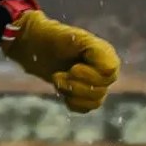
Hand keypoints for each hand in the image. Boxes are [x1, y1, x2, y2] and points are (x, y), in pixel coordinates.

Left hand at [5, 9, 119, 112]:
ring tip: (57, 80)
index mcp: (104, 53)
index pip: (110, 72)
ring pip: (95, 101)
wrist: (36, 46)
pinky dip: (73, 103)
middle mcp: (104, 69)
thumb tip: (109, 68)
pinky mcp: (84, 94)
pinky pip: (87, 108)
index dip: (90, 75)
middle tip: (58, 75)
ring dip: (72, 93)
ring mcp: (96, 83)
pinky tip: (63, 93)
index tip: (73, 68)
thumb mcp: (73, 38)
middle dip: (75, 85)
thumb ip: (94, 49)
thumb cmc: (54, 38)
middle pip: (101, 89)